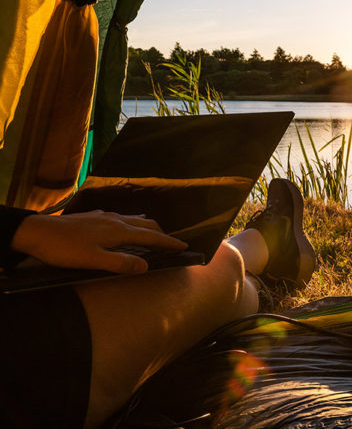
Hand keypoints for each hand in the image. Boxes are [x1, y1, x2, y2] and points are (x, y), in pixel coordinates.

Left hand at [11, 210, 187, 273]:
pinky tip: (122, 228)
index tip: (183, 246)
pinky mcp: (93, 217)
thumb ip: (121, 263)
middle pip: (146, 224)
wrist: (37, 232)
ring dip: (146, 227)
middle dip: (161, 232)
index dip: (168, 242)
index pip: (151, 236)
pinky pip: (120, 218)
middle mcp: (115, 220)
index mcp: (119, 231)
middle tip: (171, 243)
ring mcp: (104, 217)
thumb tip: (146, 266)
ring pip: (133, 219)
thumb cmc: (64, 249)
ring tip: (152, 234)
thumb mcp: (93, 261)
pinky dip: (130, 223)